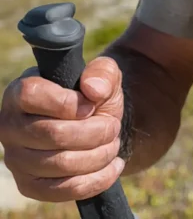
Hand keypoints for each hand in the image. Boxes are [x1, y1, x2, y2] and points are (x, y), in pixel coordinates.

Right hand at [0, 56, 125, 201]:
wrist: (95, 125)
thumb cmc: (93, 96)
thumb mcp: (103, 75)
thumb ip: (102, 72)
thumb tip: (94, 90)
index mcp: (19, 93)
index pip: (31, 95)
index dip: (67, 102)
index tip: (91, 105)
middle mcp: (10, 127)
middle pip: (53, 134)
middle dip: (96, 131)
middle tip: (112, 125)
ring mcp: (16, 159)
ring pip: (62, 164)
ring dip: (100, 154)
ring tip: (112, 142)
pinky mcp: (30, 185)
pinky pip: (64, 190)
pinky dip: (97, 178)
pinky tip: (113, 165)